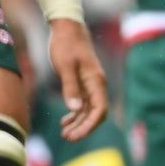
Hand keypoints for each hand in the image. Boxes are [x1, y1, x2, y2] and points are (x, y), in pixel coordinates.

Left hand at [49, 19, 108, 139]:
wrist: (66, 27)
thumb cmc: (66, 44)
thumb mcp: (65, 66)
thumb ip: (71, 87)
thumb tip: (76, 109)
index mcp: (96, 81)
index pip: (99, 110)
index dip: (89, 126)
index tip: (76, 135)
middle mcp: (96, 84)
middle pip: (95, 113)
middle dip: (83, 127)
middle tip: (67, 138)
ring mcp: (90, 84)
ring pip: (88, 110)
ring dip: (78, 122)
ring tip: (65, 133)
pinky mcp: (83, 82)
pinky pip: (83, 103)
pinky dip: (75, 113)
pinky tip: (65, 121)